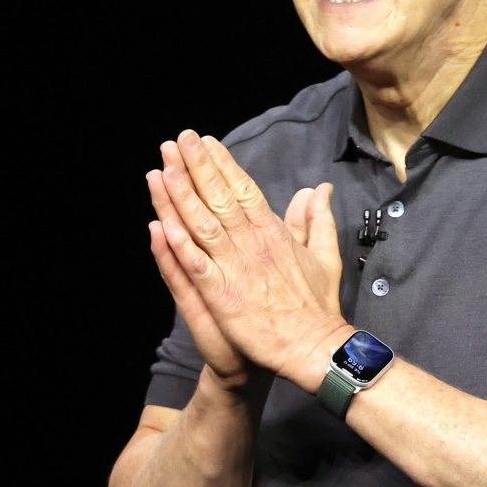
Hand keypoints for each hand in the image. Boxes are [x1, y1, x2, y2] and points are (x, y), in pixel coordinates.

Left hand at [152, 130, 347, 389]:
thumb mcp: (325, 255)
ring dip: (181, 194)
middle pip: (220, 197)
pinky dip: (178, 243)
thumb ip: (317, 220)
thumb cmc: (318, 305)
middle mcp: (253, 243)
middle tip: (178, 140)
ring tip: (163, 167)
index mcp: (274, 232)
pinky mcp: (222, 294)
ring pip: (202, 223)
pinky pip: (194, 264)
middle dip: (197, 166)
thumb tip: (319, 189)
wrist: (314, 346)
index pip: (244, 189)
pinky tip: (161, 222)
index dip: (223, 164)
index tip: (205, 142)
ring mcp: (235, 267)